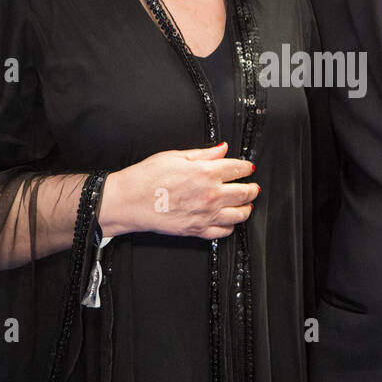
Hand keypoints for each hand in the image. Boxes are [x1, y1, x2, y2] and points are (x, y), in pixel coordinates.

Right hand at [100, 142, 258, 239]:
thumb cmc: (147, 177)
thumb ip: (203, 154)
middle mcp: (210, 195)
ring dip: (246, 208)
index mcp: (206, 173)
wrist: (129, 201)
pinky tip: (229, 220)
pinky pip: (224, 231)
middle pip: (245, 192)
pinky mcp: (198, 230)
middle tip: (253, 187)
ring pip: (239, 214)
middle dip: (252, 188)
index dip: (246, 168)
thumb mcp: (175, 156)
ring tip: (246, 204)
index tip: (247, 168)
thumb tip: (222, 149)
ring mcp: (206, 215)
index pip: (238, 169)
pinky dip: (230, 226)